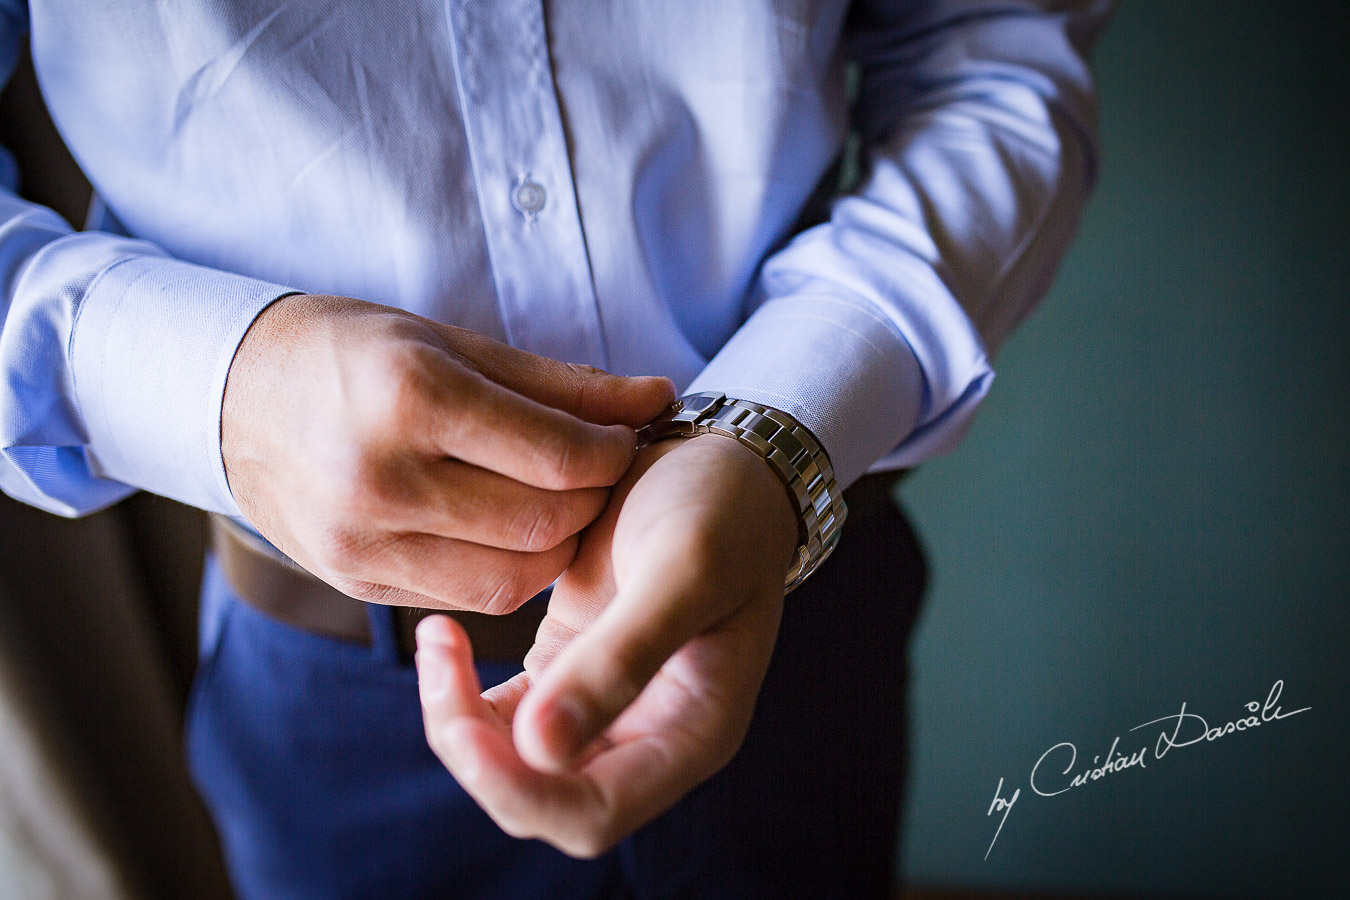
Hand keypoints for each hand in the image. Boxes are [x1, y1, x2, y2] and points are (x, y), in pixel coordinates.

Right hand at [221, 293, 673, 610]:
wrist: (231, 397)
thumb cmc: (351, 355)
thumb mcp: (451, 342)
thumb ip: (562, 383)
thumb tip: (658, 398)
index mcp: (410, 397)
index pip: (558, 456)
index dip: (612, 454)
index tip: (620, 439)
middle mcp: (381, 479)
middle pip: (544, 525)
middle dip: (592, 502)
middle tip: (596, 472)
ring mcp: (362, 542)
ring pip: (514, 579)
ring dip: (557, 547)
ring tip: (556, 504)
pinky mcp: (355, 583)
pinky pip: (468, 596)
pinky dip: (507, 569)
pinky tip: (506, 529)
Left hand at [415, 432, 798, 855]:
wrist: (723, 462)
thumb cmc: (723, 510)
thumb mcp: (683, 568)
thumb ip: (622, 657)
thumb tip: (541, 748)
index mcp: (692, 733)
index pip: (593, 813)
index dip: (519, 790)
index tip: (465, 725)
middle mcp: (647, 736)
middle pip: (541, 798)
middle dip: (476, 754)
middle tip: (438, 668)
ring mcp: (604, 707)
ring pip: (512, 760)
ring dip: (460, 722)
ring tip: (436, 643)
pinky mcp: (568, 670)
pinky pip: (504, 715)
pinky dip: (463, 691)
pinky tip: (443, 638)